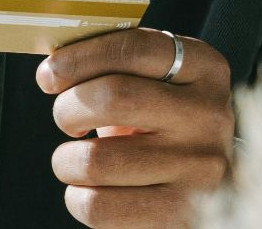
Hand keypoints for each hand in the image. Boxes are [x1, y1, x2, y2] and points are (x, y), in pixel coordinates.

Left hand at [34, 28, 234, 227]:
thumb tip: (52, 70)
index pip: (133, 49)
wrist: (212, 184)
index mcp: (204, 68)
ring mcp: (199, 167)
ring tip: (75, 160)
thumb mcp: (154, 84)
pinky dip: (77, 198)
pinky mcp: (180, 213)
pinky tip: (88, 190)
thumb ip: (115, 66)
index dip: (79, 58)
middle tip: (67, 119)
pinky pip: (98, 206)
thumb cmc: (164, 124)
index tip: (49, 75)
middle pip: (113, 98)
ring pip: (96, 160)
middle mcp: (208, 115)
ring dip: (66, 160)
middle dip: (68, 109)